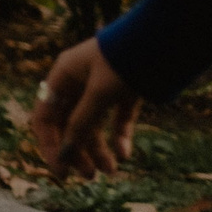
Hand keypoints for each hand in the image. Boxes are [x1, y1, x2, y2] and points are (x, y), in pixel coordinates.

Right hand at [32, 37, 141, 179]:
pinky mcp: (125, 89)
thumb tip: (64, 156)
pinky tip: (125, 154)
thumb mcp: (99, 93)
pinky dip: (119, 135)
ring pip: (93, 123)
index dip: (50, 145)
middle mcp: (78, 81)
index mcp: (62, 76)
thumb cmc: (124, 59)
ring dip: (99, 148)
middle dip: (79, 151)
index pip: (46, 118)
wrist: (165, 36)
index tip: (61, 171)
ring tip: (111, 170)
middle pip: (70, 124)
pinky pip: (117, 117)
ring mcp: (102, 85)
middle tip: (89, 176)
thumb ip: (80, 124)